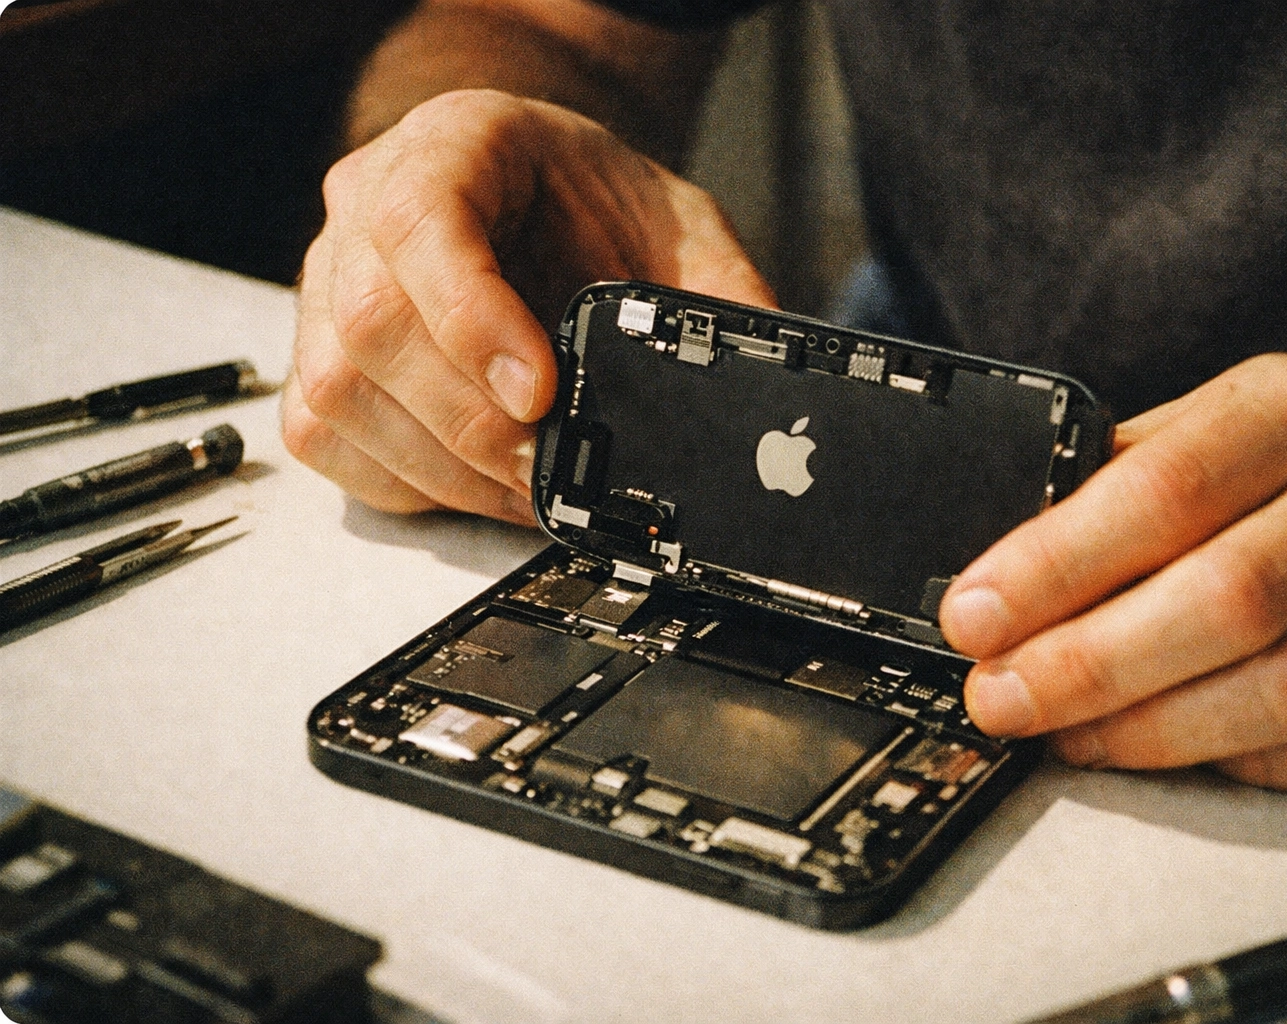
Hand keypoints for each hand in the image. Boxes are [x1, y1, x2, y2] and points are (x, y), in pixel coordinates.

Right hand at [281, 89, 774, 522]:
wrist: (542, 193)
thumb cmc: (594, 201)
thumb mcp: (677, 224)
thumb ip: (716, 295)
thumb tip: (761, 396)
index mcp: (453, 142)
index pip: (421, 218)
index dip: (472, 316)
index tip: (541, 391)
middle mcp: (367, 203)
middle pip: (372, 323)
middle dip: (473, 421)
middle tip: (552, 469)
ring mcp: (328, 280)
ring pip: (338, 391)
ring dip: (442, 464)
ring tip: (527, 490)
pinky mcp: (317, 353)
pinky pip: (323, 434)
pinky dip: (402, 479)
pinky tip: (473, 485)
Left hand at [940, 354, 1286, 789]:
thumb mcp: (1241, 411)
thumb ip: (1137, 470)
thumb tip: (1005, 554)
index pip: (1160, 491)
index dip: (1053, 566)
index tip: (972, 616)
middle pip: (1222, 603)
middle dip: (1086, 668)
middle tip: (1001, 699)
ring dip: (1156, 734)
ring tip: (1069, 738)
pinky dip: (1257, 766)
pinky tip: (1187, 756)